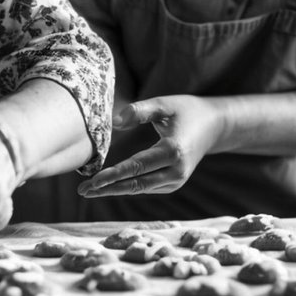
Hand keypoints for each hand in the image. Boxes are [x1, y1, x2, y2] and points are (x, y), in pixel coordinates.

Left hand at [77, 94, 224, 197]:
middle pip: (136, 185)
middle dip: (108, 189)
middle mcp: (176, 171)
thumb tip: (114, 121)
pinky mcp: (174, 184)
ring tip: (89, 190)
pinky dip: (128, 187)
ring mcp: (177, 180)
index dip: (113, 176)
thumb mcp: (164, 104)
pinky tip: (108, 186)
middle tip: (82, 191)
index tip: (92, 182)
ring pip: (141, 189)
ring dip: (114, 190)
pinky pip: (147, 187)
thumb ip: (139, 110)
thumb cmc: (185, 110)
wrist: (213, 126)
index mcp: (174, 151)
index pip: (137, 167)